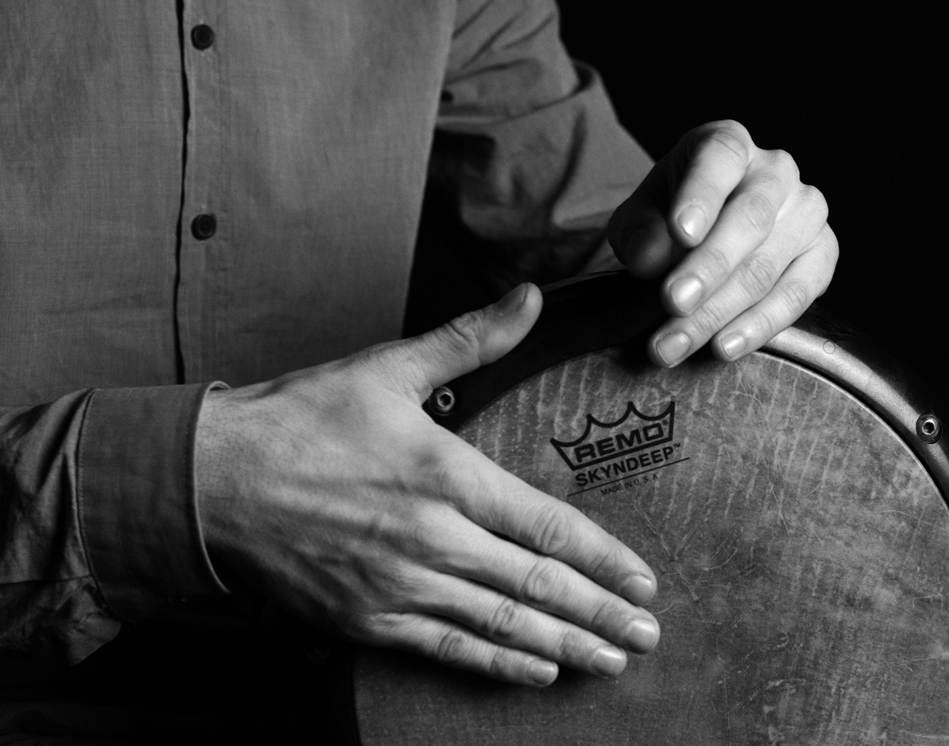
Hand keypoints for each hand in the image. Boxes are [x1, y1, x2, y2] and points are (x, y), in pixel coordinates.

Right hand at [195, 284, 659, 685]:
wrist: (211, 481)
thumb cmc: (300, 420)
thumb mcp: (390, 368)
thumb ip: (472, 338)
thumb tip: (532, 296)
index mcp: (448, 474)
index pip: (548, 524)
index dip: (604, 558)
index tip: (644, 580)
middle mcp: (434, 537)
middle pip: (538, 584)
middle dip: (601, 613)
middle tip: (648, 634)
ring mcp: (401, 585)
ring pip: (502, 624)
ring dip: (565, 646)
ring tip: (611, 662)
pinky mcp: (368, 619)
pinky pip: (449, 649)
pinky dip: (498, 664)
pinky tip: (537, 673)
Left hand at [608, 120, 837, 365]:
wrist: (707, 237)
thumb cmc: (668, 220)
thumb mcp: (639, 219)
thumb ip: (639, 233)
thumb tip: (652, 259)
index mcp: (727, 144)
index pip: (719, 160)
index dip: (700, 196)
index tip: (681, 232)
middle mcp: (775, 170)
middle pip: (748, 219)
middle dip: (708, 268)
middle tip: (672, 304)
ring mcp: (806, 211)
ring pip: (768, 265)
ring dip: (719, 311)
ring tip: (675, 344)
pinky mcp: (823, 252)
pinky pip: (799, 292)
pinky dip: (760, 324)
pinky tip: (725, 346)